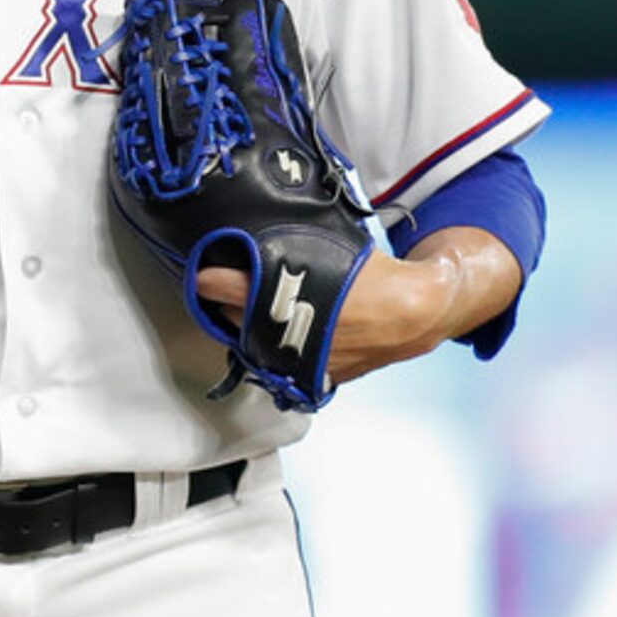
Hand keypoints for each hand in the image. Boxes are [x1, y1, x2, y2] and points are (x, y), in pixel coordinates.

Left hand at [196, 251, 457, 388]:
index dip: (212, 281)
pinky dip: (273, 352)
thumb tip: (258, 239)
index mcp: (292, 296)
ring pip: (254, 345)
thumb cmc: (375, 275)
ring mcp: (302, 360)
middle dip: (229, 303)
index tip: (201, 276)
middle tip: (230, 288)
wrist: (415, 313)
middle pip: (236, 319)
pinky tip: (278, 337)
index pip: (229, 288)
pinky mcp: (317, 377)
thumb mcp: (330, 249)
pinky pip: (279, 366)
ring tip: (252, 311)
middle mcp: (292, 333)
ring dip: (247, 329)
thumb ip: (293, 247)